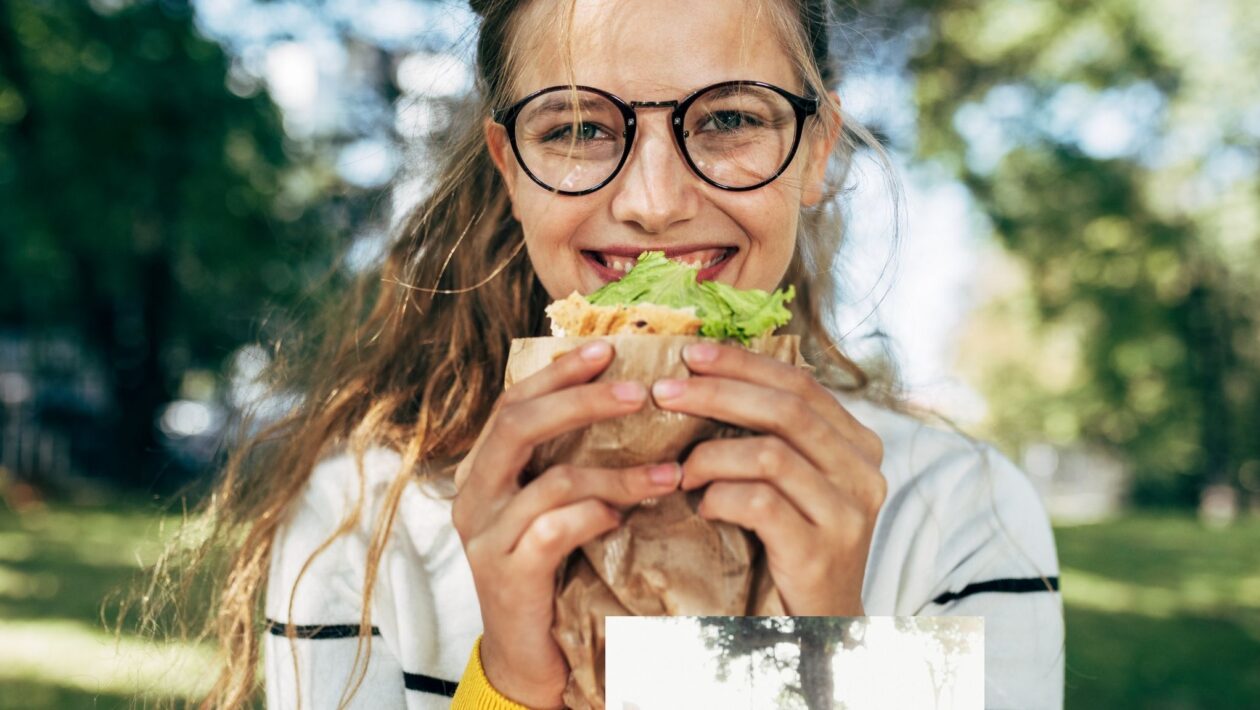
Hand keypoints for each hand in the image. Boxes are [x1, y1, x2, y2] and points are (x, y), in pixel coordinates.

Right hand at [451, 340, 681, 707]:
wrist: (530, 654)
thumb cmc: (552, 569)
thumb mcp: (557, 504)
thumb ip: (571, 458)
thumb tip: (629, 397)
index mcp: (485, 468)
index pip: (514, 402)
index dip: (558, 372)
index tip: (607, 347)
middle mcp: (475, 495)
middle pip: (518, 425)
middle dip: (581, 400)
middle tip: (639, 392)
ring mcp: (486, 536)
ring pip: (550, 480)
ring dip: (616, 472)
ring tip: (668, 473)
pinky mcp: (507, 574)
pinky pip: (554, 529)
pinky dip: (595, 515)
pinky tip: (623, 518)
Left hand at [650, 341, 885, 615]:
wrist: (820, 628)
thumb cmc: (792, 546)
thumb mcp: (792, 482)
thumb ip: (771, 435)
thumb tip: (704, 377)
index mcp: (858, 444)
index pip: (800, 384)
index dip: (743, 363)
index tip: (691, 354)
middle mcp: (864, 472)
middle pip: (786, 409)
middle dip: (717, 393)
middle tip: (665, 393)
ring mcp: (848, 513)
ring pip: (771, 454)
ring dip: (711, 454)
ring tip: (680, 468)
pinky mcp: (821, 551)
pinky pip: (761, 503)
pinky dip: (720, 496)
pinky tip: (702, 505)